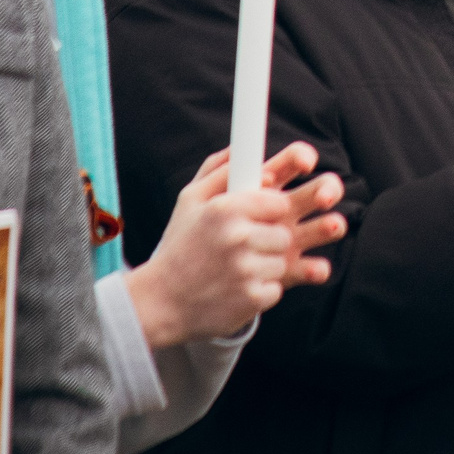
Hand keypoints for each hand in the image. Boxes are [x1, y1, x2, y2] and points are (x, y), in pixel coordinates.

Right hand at [125, 143, 343, 348]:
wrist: (161, 303)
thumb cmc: (180, 247)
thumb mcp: (190, 200)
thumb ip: (220, 170)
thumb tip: (247, 150)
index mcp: (225, 208)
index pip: (278, 200)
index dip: (279, 206)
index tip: (276, 209)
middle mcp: (237, 236)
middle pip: (288, 231)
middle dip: (289, 234)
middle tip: (292, 233)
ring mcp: (246, 269)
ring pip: (285, 259)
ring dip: (270, 264)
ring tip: (241, 267)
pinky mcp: (253, 298)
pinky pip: (279, 287)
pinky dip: (265, 288)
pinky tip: (240, 287)